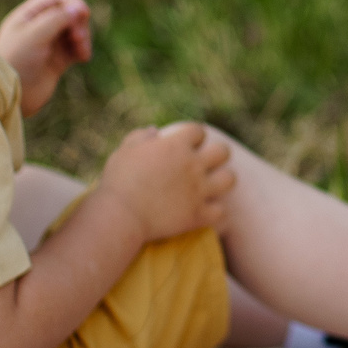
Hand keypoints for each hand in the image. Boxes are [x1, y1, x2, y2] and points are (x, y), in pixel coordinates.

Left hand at [0, 0, 93, 115]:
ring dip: (84, 37)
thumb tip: (79, 8)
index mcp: (28, 16)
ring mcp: (49, 45)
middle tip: (79, 37)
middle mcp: (39, 28)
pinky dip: (83, 50)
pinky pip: (76, 49)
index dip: (71, 1)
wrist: (12, 97)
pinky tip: (83, 58)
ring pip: (75, 31)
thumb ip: (57, 18)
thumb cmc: (16, 62)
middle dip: (79, 22)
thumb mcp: (34, 35)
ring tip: (82, 51)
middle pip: (68, 14)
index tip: (83, 13)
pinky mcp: (57, 62)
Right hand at [93, 122, 234, 243]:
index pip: (199, 131)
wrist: (120, 216)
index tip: (185, 144)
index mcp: (176, 145)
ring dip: (221, 181)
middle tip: (205, 163)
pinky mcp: (198, 214)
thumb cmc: (118, 181)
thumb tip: (154, 131)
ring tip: (210, 186)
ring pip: (229, 179)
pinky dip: (215, 212)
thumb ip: (140, 137)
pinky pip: (221, 212)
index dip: (193, 137)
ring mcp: (199, 190)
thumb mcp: (125, 151)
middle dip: (216, 155)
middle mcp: (193, 165)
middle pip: (223, 152)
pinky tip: (205, 211)